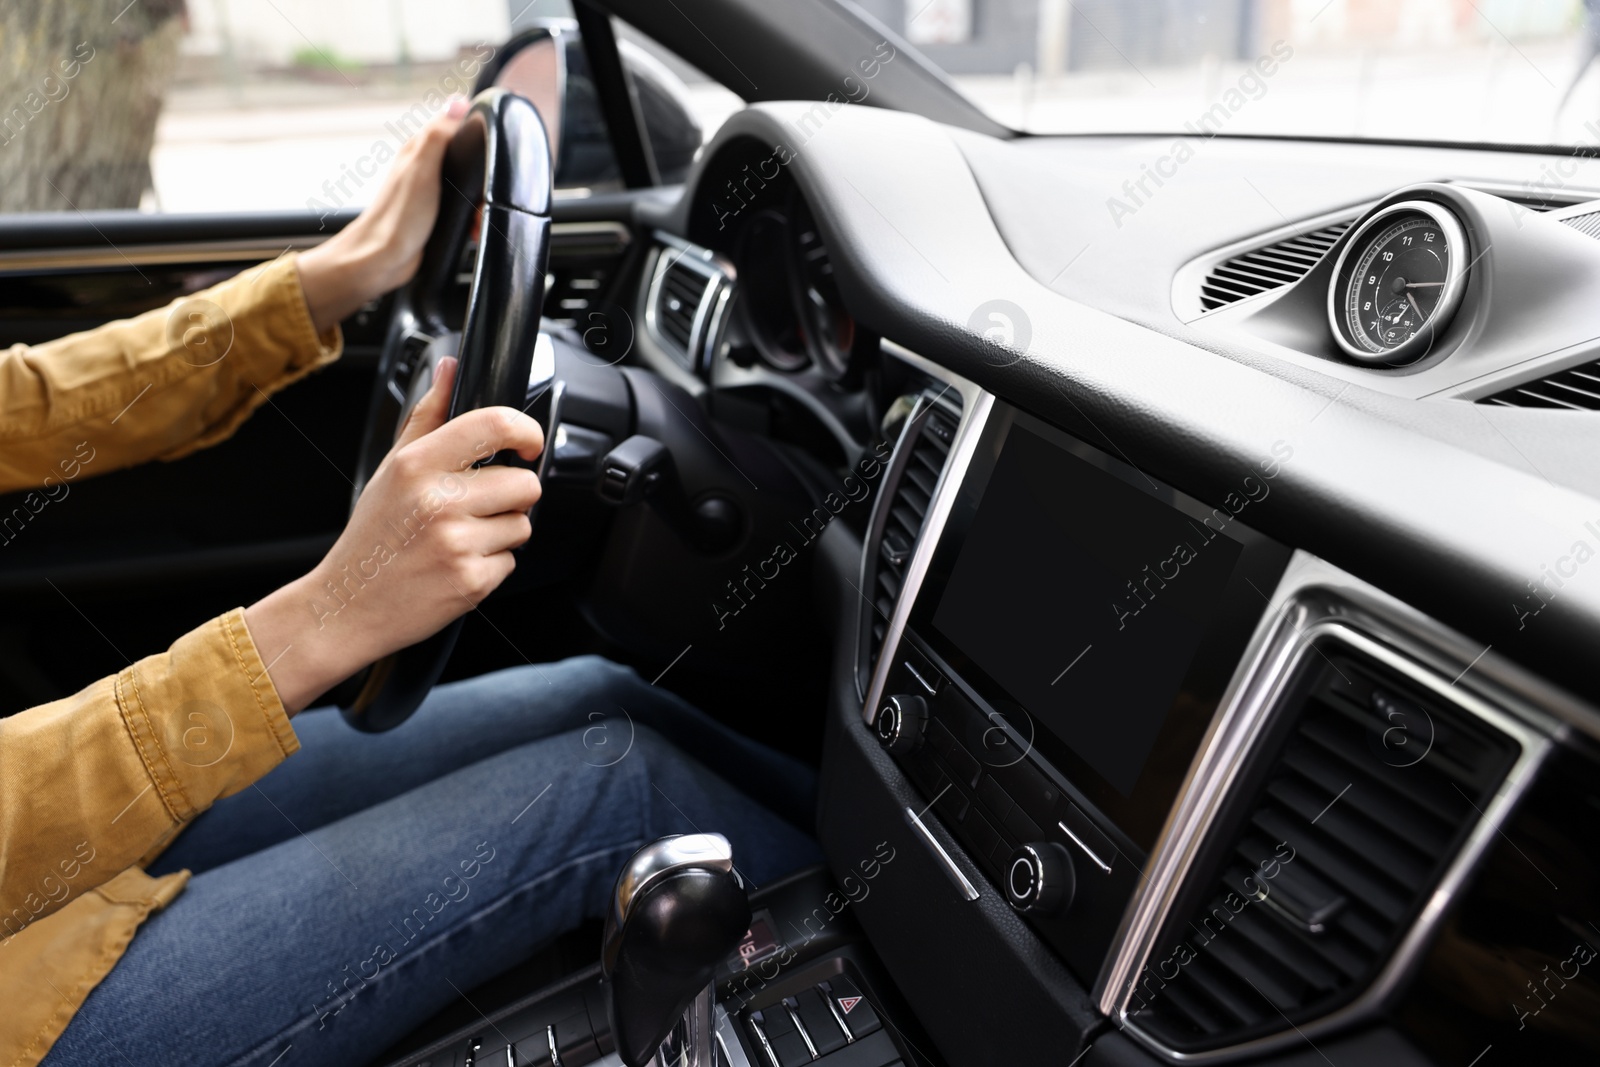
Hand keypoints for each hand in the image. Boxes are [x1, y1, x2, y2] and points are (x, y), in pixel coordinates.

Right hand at [244, 358, 543, 712]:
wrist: (347, 606)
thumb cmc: (372, 536)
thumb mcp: (390, 468)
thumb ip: (427, 416)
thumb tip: (449, 367)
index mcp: (417, 465)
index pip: (495, 425)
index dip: (527, 432)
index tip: (528, 443)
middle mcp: (438, 501)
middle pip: (525, 483)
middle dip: (511, 496)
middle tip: (476, 508)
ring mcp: (456, 544)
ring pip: (523, 525)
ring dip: (501, 532)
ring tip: (460, 538)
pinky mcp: (471, 581)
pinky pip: (511, 561)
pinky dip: (491, 565)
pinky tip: (456, 564)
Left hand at [296, 96, 470, 333]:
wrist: (383, 259)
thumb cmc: (398, 217)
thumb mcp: (422, 169)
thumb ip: (439, 134)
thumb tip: (458, 102)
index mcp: (419, 148)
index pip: (455, 125)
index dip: (477, 133)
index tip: (493, 148)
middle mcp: (424, 167)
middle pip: (468, 159)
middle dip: (483, 178)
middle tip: (481, 196)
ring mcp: (431, 192)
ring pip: (470, 187)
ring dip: (479, 202)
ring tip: (476, 217)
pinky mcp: (437, 214)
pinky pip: (465, 209)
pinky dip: (473, 218)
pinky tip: (471, 228)